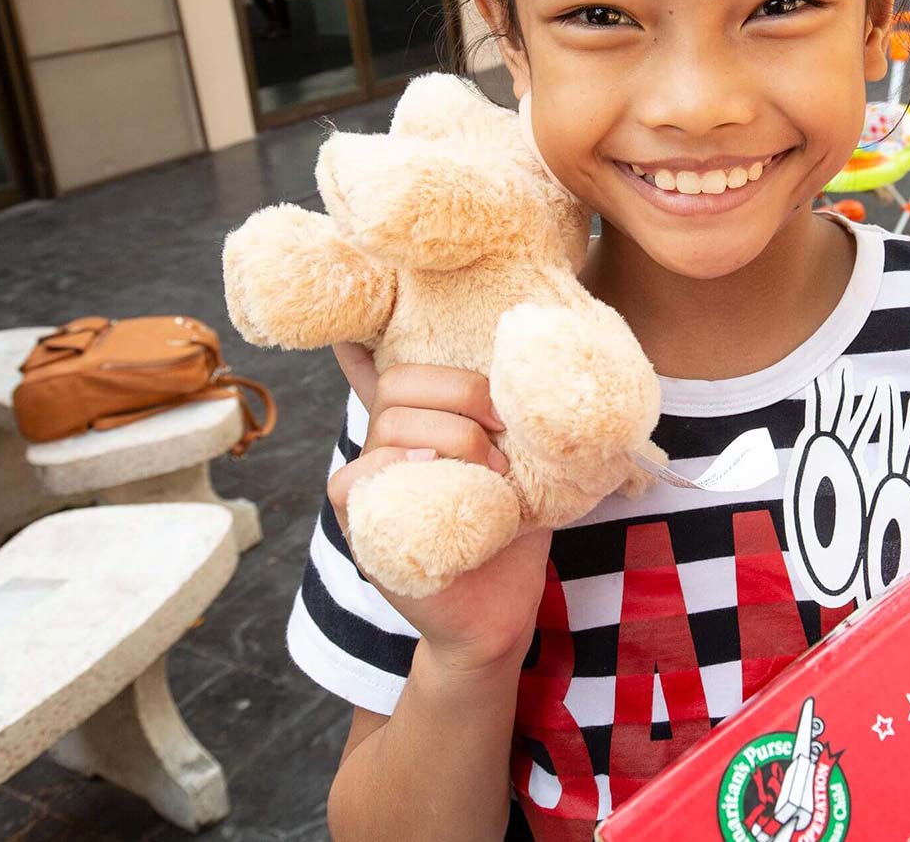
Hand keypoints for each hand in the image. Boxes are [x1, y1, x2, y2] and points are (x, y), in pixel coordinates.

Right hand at [328, 343, 548, 673]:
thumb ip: (519, 419)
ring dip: (453, 438)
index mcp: (422, 422)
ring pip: (390, 423)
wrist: (500, 610)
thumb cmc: (514, 529)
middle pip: (401, 380)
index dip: (366, 329)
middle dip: (463, 392)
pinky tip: (436, 477)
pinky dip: (404, 468)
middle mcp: (388, 442)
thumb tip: (550, 363)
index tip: (372, 299)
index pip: (381, 362)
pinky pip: (359, 475)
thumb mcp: (525, 461)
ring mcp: (369, 480)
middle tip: (504, 427)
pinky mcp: (361, 519)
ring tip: (493, 473)